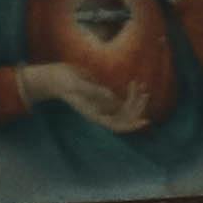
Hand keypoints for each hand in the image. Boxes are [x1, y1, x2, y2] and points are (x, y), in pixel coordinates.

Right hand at [8, 60, 160, 134]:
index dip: (131, 126)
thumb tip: (113, 97)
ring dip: (136, 100)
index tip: (145, 122)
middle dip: (138, 108)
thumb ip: (95, 91)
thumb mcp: (77, 85)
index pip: (116, 126)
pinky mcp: (105, 96)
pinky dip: (132, 93)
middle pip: (125, 117)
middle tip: (145, 94)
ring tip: (143, 87)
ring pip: (126, 108)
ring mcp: (103, 105)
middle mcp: (100, 112)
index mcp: (94, 114)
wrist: (57, 76)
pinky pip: (123, 99)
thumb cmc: (63, 82)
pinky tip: (136, 84)